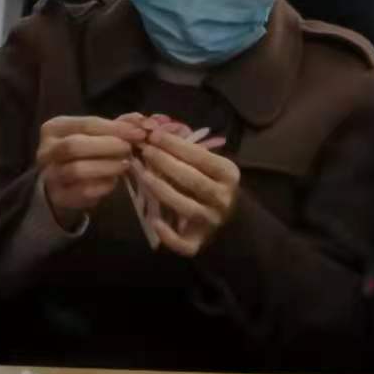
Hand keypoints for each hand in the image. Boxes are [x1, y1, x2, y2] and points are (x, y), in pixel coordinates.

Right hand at [36, 114, 145, 229]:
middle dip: (107, 146)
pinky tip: (114, 182)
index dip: (116, 128)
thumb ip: (119, 125)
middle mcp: (46, 150)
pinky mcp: (59, 196)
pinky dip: (103, 186)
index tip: (139, 132)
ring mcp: (50, 175)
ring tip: (125, 164)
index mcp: (54, 128)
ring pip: (77, 169)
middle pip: (75, 145)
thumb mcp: (98, 134)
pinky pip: (82, 191)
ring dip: (106, 166)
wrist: (65, 184)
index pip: (87, 124)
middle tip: (129, 149)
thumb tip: (143, 121)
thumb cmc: (85, 152)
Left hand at [135, 128, 241, 255]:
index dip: (176, 145)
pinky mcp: (198, 243)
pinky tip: (155, 222)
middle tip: (144, 150)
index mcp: (228, 175)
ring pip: (186, 207)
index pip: (201, 158)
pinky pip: (184, 243)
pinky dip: (169, 235)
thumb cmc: (212, 183)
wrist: (230, 220)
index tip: (154, 135)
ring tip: (142, 174)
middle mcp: (223, 199)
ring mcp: (211, 222)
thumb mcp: (209, 164)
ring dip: (163, 190)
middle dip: (166, 163)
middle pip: (193, 180)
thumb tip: (156, 129)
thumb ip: (188, 150)